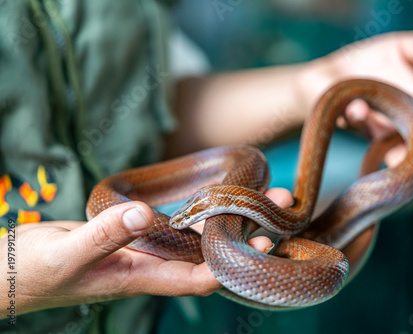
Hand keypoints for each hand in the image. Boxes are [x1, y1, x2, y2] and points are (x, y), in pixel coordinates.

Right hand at [0, 189, 290, 316]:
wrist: (17, 269)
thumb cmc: (37, 272)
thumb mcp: (68, 253)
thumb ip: (104, 236)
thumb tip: (143, 215)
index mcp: (143, 278)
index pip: (201, 276)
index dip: (235, 261)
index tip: (266, 238)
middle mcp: (153, 266)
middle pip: (211, 252)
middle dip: (248, 230)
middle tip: (282, 201)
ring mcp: (147, 251)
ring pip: (198, 236)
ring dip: (230, 216)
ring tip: (263, 192)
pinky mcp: (137, 235)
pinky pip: (177, 225)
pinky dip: (199, 212)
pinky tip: (217, 196)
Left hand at [297, 27, 412, 185]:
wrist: (328, 74)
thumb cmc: (370, 66)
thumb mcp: (400, 51)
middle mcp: (402, 131)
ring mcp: (375, 133)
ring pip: (394, 155)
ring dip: (403, 158)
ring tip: (412, 159)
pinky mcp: (348, 125)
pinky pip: (355, 125)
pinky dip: (359, 116)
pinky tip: (359, 108)